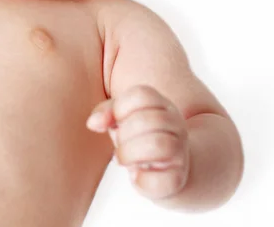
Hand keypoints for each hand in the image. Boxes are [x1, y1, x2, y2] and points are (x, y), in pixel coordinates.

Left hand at [86, 84, 189, 199]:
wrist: (167, 172)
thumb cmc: (138, 139)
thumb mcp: (121, 119)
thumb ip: (106, 113)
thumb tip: (92, 123)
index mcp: (161, 105)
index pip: (142, 94)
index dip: (120, 108)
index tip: (116, 122)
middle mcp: (176, 125)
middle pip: (147, 120)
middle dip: (123, 133)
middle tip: (119, 144)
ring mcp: (181, 151)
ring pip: (157, 144)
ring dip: (129, 153)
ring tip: (123, 159)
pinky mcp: (178, 179)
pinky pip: (164, 178)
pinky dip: (142, 179)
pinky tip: (136, 175)